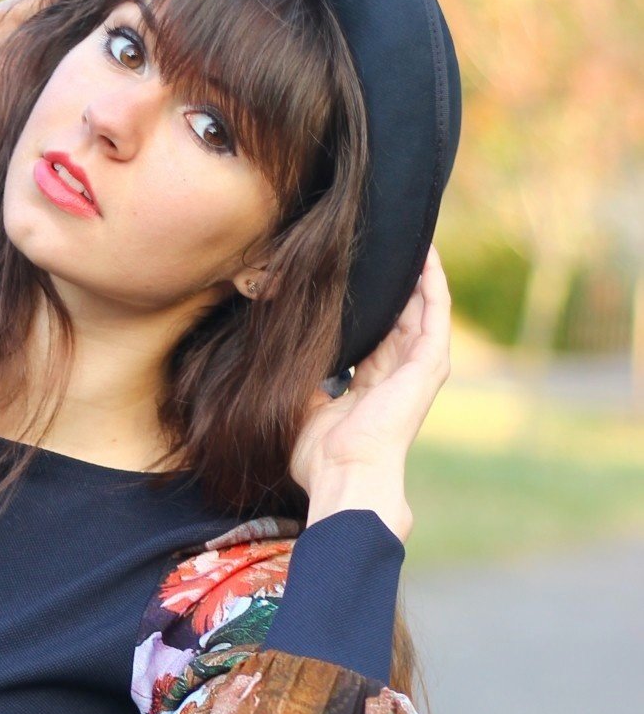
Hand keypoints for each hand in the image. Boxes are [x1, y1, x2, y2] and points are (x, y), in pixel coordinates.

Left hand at [290, 244, 452, 539]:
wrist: (345, 476)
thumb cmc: (318, 456)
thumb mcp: (300, 405)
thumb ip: (300, 376)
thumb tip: (276, 347)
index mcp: (370, 387)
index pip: (373, 336)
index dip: (366, 305)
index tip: (354, 274)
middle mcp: (398, 375)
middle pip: (401, 316)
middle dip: (395, 282)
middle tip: (385, 242)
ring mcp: (418, 369)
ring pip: (423, 308)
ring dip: (419, 274)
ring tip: (411, 237)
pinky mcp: (430, 364)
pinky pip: (436, 313)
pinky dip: (433, 283)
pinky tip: (426, 255)